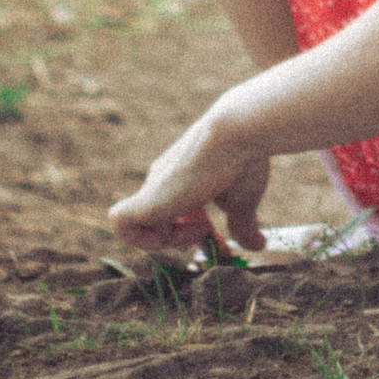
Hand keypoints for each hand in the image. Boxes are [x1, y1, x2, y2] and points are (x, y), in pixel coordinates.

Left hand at [109, 110, 269, 252]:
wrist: (238, 132)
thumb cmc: (243, 159)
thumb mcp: (243, 199)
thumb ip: (244, 225)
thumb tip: (258, 246)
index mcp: (181, 179)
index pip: (179, 214)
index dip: (197, 235)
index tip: (223, 244)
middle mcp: (162, 181)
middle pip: (161, 223)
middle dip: (187, 240)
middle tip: (216, 244)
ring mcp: (152, 189)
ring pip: (139, 227)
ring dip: (167, 242)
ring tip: (200, 229)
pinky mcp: (145, 200)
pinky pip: (120, 223)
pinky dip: (142, 239)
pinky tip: (173, 231)